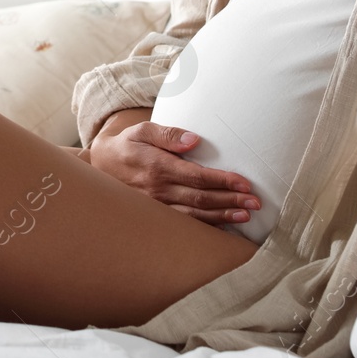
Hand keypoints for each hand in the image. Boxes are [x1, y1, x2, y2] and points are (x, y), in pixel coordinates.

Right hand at [88, 117, 259, 225]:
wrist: (100, 166)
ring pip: (195, 216)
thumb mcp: (142, 130)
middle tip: (255, 202)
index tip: (245, 183)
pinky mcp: (157, 216)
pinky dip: (206, 227)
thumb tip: (194, 140)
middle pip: (201, 199)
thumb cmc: (127, 145)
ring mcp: (157, 206)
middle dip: (230, 200)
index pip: (197, 177)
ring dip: (222, 216)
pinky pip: (185, 225)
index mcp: (158, 167)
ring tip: (245, 215)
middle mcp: (158, 190)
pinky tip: (224, 226)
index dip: (223, 181)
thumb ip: (168, 133)